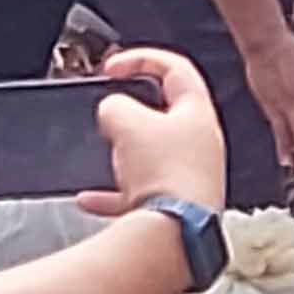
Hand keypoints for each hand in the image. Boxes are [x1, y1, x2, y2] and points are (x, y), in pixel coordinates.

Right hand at [80, 48, 231, 214]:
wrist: (173, 235)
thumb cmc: (164, 175)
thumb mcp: (126, 124)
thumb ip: (115, 106)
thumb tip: (112, 112)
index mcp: (198, 113)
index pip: (175, 69)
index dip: (141, 59)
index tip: (113, 67)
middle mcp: (202, 143)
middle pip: (165, 115)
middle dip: (132, 112)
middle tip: (111, 112)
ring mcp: (192, 177)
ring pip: (152, 156)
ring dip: (125, 155)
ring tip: (106, 153)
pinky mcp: (176, 208)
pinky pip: (139, 195)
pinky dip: (113, 195)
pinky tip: (91, 198)